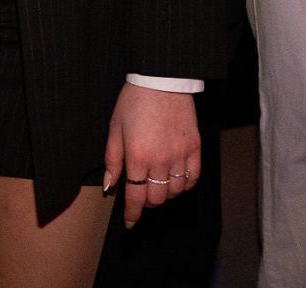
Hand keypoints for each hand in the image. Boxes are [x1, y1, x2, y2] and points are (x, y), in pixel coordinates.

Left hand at [104, 83, 199, 227]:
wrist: (161, 82)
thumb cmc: (133, 103)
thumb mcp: (114, 129)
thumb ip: (112, 160)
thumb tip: (109, 185)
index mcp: (137, 156)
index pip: (135, 196)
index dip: (132, 213)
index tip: (129, 223)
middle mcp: (160, 161)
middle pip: (156, 198)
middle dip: (146, 203)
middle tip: (140, 197)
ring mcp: (180, 156)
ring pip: (174, 192)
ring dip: (164, 195)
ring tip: (156, 187)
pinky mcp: (196, 149)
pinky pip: (192, 179)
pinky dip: (184, 186)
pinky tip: (175, 182)